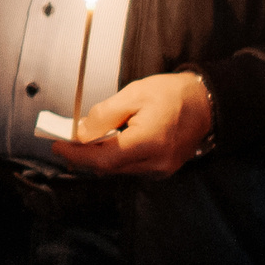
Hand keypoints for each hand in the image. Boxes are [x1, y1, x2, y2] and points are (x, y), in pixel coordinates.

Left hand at [49, 71, 212, 178]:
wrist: (206, 103)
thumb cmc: (172, 94)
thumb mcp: (134, 94)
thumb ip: (105, 115)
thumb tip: (81, 132)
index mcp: (149, 141)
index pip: (104, 158)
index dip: (78, 154)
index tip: (58, 145)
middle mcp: (156, 162)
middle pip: (109, 167)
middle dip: (84, 155)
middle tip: (66, 141)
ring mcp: (161, 169)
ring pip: (119, 169)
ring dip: (99, 157)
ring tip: (84, 141)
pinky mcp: (163, 170)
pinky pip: (132, 168)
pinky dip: (116, 158)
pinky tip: (108, 144)